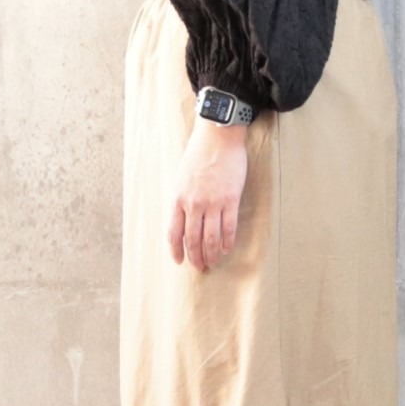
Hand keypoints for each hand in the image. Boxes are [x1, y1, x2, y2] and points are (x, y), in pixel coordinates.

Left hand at [167, 114, 248, 271]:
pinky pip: (228, 227)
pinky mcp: (230, 199)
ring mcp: (212, 203)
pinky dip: (227, 241)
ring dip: (211, 254)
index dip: (176, 250)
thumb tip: (183, 220)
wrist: (217, 138)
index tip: (179, 261)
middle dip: (195, 257)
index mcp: (178, 198)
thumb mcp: (181, 178)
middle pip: (192, 239)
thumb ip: (181, 199)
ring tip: (213, 263)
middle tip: (200, 268)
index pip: (174, 233)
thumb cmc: (198, 155)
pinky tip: (225, 249)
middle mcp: (193, 204)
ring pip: (210, 237)